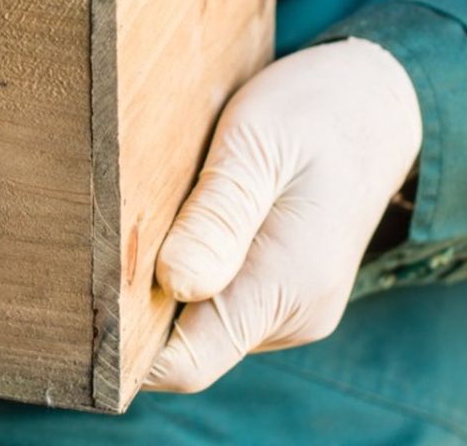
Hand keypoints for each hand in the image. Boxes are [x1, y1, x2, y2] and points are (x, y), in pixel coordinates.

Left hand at [144, 38, 420, 392]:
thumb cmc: (314, 112)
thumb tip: (177, 284)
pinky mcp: (282, 292)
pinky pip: (220, 299)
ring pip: (200, 320)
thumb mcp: (258, 143)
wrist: (377, 104)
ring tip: (167, 206)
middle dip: (142, 301)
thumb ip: (220, 215)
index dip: (128, 343)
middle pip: (186, 342)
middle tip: (119, 226)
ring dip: (168, 279)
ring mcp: (290, 308)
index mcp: (287, 285)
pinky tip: (191, 216)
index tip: (88, 294)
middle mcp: (292, 314)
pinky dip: (193, 267)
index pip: (188, 362)